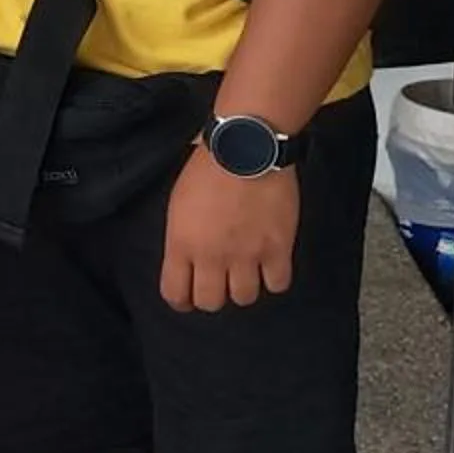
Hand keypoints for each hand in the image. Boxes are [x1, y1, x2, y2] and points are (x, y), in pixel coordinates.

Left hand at [160, 144, 299, 310]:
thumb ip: (182, 239)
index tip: (188, 297)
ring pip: (244, 298)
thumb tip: (186, 261)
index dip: (181, 300)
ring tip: (246, 271)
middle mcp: (212, 256)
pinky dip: (274, 279)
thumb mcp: (178, 205)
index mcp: (181, 244)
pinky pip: (278, 284)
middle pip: (210, 303)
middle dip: (213, 296)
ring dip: (244, 288)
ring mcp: (246, 255)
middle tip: (220, 282)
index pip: (175, 293)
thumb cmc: (206, 170)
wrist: (245, 149)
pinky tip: (271, 266)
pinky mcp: (278, 249)